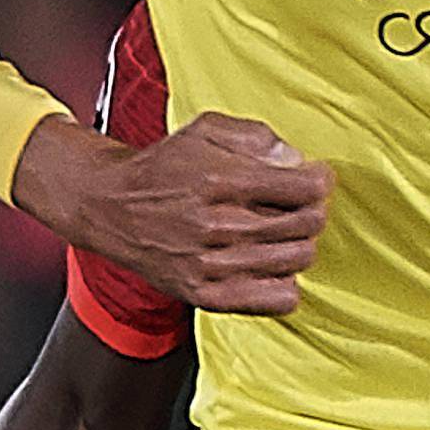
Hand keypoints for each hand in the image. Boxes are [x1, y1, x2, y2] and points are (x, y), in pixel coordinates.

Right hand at [12, 112, 329, 313]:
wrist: (110, 207)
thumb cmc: (165, 167)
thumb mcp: (206, 130)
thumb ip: (257, 138)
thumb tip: (296, 161)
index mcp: (220, 181)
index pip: (305, 189)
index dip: (319, 181)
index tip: (313, 179)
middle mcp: (216, 225)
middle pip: (307, 226)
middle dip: (312, 210)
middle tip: (296, 206)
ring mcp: (211, 265)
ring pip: (297, 261)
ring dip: (299, 244)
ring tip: (279, 234)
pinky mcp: (206, 294)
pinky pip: (278, 299)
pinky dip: (285, 282)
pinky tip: (268, 265)